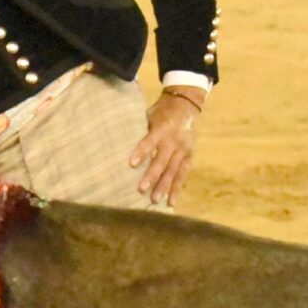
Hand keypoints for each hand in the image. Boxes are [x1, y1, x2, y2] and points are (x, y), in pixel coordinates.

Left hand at [128, 91, 201, 206]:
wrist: (186, 105)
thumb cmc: (159, 112)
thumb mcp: (149, 116)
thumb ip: (139, 130)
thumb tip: (117, 144)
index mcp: (162, 128)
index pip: (150, 141)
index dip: (141, 152)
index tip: (131, 164)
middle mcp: (174, 140)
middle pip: (162, 160)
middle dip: (152, 176)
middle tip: (141, 189)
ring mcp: (183, 150)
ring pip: (173, 170)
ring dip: (164, 186)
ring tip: (154, 200)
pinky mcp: (190, 156)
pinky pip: (183, 174)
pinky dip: (177, 188)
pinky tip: (171, 202)